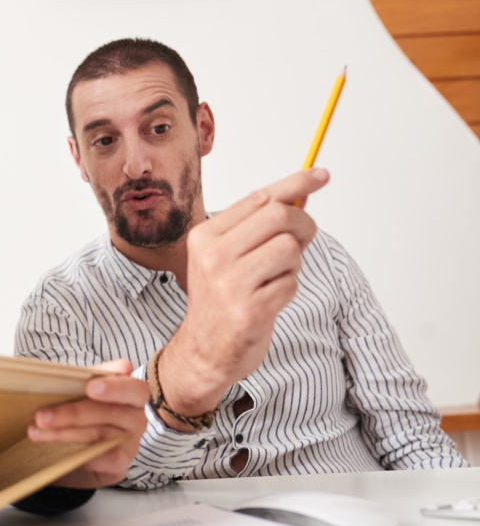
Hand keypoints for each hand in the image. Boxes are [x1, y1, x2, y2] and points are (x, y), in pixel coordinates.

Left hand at [28, 359, 149, 488]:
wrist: (80, 453)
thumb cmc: (84, 413)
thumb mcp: (82, 392)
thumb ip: (85, 378)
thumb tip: (81, 369)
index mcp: (131, 394)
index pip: (134, 388)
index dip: (114, 387)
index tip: (90, 387)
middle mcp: (136, 418)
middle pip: (108, 413)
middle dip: (72, 414)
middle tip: (41, 416)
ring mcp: (131, 443)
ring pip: (99, 436)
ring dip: (64, 434)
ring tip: (35, 432)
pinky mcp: (120, 465)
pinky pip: (102, 459)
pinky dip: (78, 455)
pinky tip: (56, 453)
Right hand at [159, 169, 328, 427]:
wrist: (203, 352)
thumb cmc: (220, 300)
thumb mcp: (225, 257)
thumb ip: (256, 226)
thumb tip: (300, 195)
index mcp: (205, 236)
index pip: (259, 198)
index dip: (296, 183)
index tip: (321, 174)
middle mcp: (213, 255)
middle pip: (279, 217)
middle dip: (303, 224)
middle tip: (303, 239)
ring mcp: (230, 283)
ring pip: (289, 249)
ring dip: (294, 264)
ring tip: (275, 277)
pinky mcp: (249, 309)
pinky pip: (290, 284)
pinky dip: (288, 290)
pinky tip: (269, 300)